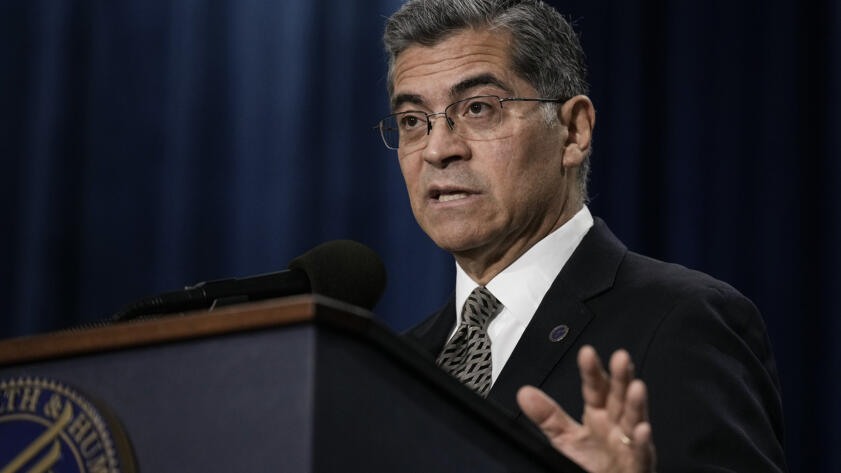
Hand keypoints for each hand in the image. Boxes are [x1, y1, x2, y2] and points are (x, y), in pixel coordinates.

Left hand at [516, 345, 655, 472]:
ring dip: (636, 404)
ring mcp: (628, 443)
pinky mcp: (638, 464)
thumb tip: (524, 393)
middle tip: (621, 357)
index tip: (587, 353)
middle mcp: (615, 424)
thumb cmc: (593, 463)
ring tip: (636, 387)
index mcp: (598, 414)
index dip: (591, 371)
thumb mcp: (565, 438)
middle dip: (621, 378)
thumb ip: (548, 416)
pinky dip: (642, 441)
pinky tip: (642, 429)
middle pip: (618, 397)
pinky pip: (641, 452)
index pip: (594, 388)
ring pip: (634, 420)